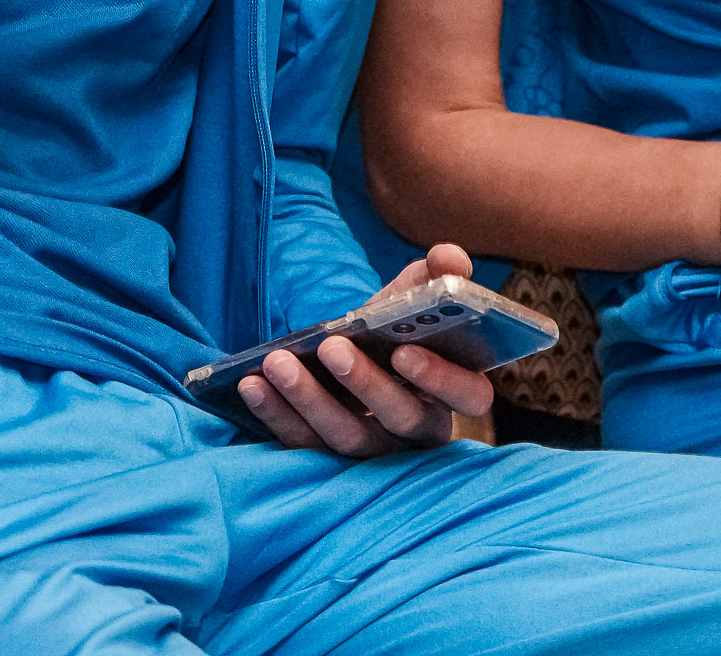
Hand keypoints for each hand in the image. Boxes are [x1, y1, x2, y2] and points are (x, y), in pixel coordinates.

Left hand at [235, 242, 496, 455]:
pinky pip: (305, 446)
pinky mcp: (332, 460)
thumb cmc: (395, 326)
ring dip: (311, 399)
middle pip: (400, 417)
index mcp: (454, 388)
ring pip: (350, 438)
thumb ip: (437, 273)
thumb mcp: (416, 296)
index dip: (441, 378)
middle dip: (365, 383)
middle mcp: (420, 427)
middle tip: (332, 347)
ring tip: (278, 361)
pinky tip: (252, 384)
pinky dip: (276, 415)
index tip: (405, 352)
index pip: (468, 395)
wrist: (354, 352)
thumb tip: (451, 258)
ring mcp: (376, 450)